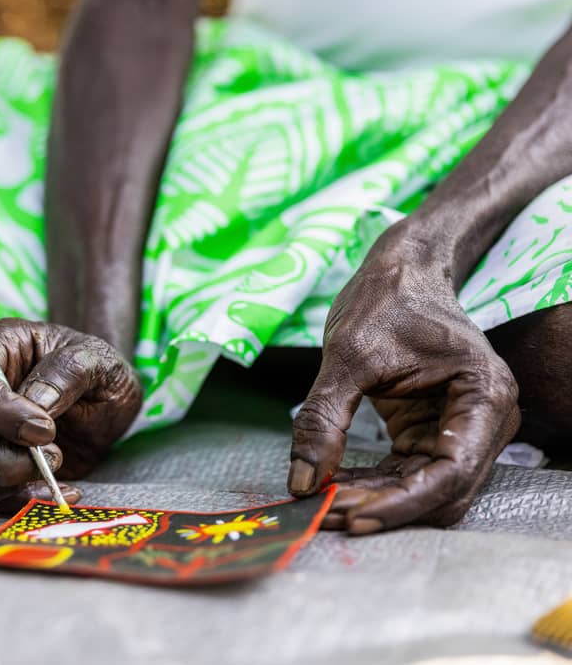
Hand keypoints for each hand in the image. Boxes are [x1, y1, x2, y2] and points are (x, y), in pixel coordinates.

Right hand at [0, 318, 142, 511]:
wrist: (104, 400)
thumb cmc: (94, 369)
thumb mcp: (96, 359)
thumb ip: (68, 371)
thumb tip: (36, 403)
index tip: (44, 429)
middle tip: (53, 456)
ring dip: (1, 482)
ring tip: (54, 467)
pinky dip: (12, 502)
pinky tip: (53, 492)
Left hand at [287, 242, 519, 533]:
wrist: (399, 273)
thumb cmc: (385, 300)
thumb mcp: (347, 355)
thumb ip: (324, 419)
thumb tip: (303, 482)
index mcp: (483, 395)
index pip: (451, 471)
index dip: (401, 502)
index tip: (349, 512)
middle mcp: (482, 420)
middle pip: (440, 490)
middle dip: (383, 506)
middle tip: (324, 512)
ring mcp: (456, 429)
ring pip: (421, 489)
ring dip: (373, 500)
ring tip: (321, 503)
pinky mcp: (428, 432)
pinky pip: (403, 473)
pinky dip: (370, 483)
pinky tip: (332, 485)